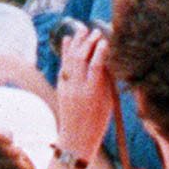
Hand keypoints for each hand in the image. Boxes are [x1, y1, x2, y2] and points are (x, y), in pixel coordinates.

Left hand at [51, 26, 114, 157]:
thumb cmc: (98, 122)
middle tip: (95, 31)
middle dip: (88, 43)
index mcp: (93, 93)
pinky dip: (65, 52)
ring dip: (75, 43)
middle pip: (80, 59)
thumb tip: (107, 59)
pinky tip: (68, 40)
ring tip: (82, 29)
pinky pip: (63, 65)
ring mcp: (67, 87)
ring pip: (69, 60)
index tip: (105, 40)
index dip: (100, 51)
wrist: (77, 138)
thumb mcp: (108, 102)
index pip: (96, 66)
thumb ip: (106, 81)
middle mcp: (78, 88)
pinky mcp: (60, 87)